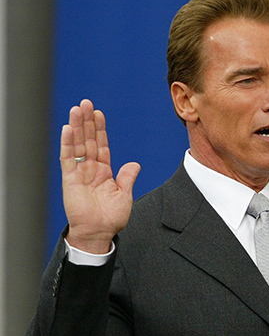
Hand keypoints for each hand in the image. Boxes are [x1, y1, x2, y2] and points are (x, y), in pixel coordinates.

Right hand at [61, 99, 140, 253]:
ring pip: (77, 145)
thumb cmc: (111, 218)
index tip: (99, 113)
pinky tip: (69, 129)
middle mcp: (90, 169)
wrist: (99, 233)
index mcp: (104, 171)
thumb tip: (134, 164)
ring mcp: (79, 173)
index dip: (100, 129)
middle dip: (87, 122)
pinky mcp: (69, 179)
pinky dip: (68, 143)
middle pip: (88, 140)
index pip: (102, 145)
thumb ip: (127, 178)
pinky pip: (68, 158)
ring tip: (77, 109)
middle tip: (85, 103)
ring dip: (77, 127)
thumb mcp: (124, 195)